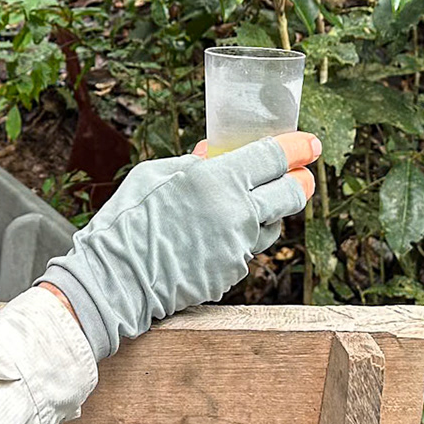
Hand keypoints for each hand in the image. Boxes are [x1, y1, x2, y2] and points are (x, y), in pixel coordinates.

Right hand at [36, 132, 318, 359]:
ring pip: (272, 226)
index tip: (309, 144)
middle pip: (291, 194)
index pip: (274, 158)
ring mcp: (236, 248)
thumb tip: (214, 154)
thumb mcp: (153, 175)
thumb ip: (192, 163)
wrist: (114, 280)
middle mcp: (235, 213)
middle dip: (301, 181)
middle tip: (301, 175)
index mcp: (215, 179)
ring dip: (268, 213)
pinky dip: (240, 238)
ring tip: (248, 206)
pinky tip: (214, 236)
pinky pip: (247, 249)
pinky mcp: (231, 274)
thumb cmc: (126, 221)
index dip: (298, 148)